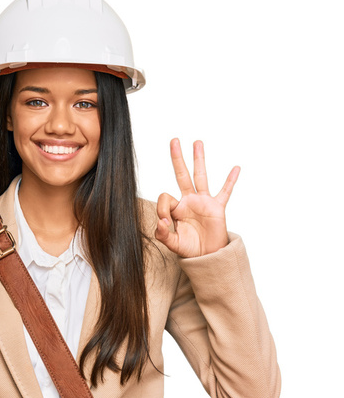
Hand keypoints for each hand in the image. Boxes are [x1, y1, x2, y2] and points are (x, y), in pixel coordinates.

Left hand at [155, 138, 239, 257]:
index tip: (164, 222)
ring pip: (201, 176)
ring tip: (197, 142)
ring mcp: (204, 202)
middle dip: (177, 158)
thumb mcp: (172, 244)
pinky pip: (225, 192)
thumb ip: (163, 235)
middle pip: (181, 175)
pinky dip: (230, 181)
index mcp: (176, 209)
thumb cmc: (189, 249)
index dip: (161, 208)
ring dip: (199, 159)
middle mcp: (189, 201)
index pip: (165, 197)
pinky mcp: (217, 208)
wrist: (207, 256)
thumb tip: (161, 222)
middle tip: (173, 141)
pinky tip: (236, 168)